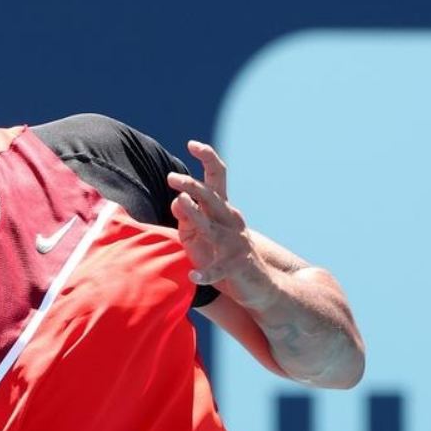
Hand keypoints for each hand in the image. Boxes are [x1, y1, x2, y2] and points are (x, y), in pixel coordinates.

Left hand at [167, 140, 254, 287]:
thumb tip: (177, 200)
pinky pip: (219, 269)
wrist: (260, 286)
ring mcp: (235, 243)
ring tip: (180, 203)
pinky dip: (206, 273)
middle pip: (212, 197)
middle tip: (171, 177)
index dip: (207, 158)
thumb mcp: (200, 236)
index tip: (192, 144)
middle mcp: (230, 221)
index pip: (217, 178)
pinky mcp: (236, 267)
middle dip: (192, 185)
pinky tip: (194, 275)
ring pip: (212, 227)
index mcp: (222, 210)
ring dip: (195, 215)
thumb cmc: (223, 257)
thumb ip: (187, 218)